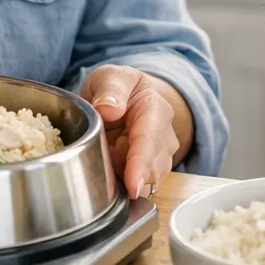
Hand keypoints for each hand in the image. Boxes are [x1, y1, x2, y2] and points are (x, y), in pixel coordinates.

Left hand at [81, 66, 188, 199]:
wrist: (123, 98)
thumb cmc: (117, 87)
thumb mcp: (110, 77)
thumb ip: (110, 89)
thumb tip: (108, 108)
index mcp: (156, 110)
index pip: (149, 142)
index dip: (140, 165)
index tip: (132, 184)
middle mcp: (164, 137)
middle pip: (150, 167)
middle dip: (124, 172)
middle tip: (99, 155)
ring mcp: (160, 157)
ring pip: (145, 181)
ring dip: (121, 177)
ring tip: (105, 153)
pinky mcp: (150, 172)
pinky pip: (137, 187)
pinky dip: (122, 184)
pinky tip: (111, 168)